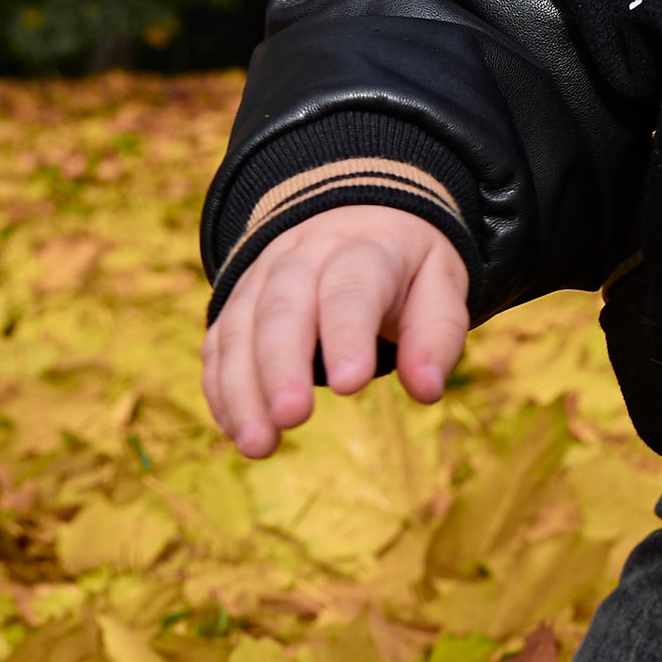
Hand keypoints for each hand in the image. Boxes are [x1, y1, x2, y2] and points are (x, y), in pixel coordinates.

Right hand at [202, 205, 469, 460]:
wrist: (356, 215)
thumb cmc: (405, 264)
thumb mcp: (441, 281)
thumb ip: (436, 334)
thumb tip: (427, 391)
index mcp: (363, 248)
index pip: (351, 288)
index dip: (347, 334)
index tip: (351, 384)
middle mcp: (303, 258)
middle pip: (283, 308)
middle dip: (282, 365)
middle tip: (292, 417)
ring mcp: (262, 277)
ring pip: (241, 327)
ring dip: (243, 388)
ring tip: (258, 445)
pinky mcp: (238, 302)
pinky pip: (220, 342)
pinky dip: (222, 388)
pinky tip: (237, 430)